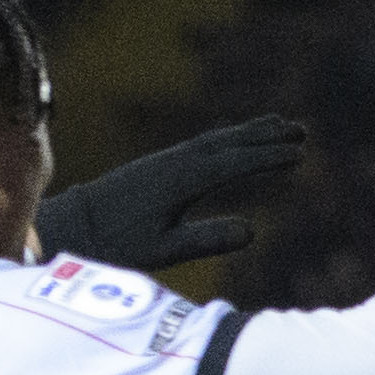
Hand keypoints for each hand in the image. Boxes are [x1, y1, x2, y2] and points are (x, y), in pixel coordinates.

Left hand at [30, 114, 311, 269]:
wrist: (73, 225)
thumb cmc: (118, 244)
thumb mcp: (164, 250)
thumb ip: (206, 239)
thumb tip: (252, 230)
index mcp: (180, 180)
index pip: (233, 164)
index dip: (268, 158)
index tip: (299, 154)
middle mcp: (175, 163)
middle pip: (228, 142)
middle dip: (266, 135)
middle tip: (301, 129)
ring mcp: (166, 160)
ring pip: (216, 139)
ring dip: (249, 132)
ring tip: (279, 125)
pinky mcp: (159, 165)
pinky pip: (204, 145)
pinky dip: (227, 139)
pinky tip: (236, 140)